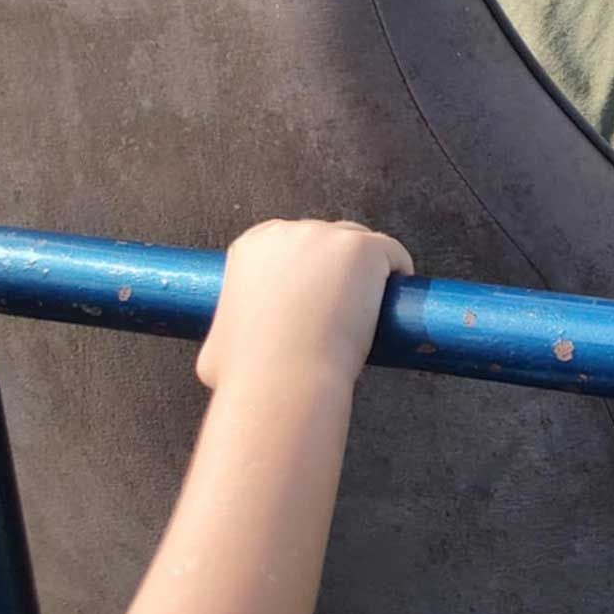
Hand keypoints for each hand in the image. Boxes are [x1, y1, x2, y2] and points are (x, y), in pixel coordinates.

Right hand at [197, 220, 412, 393]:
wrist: (284, 379)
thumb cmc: (249, 372)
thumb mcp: (217, 345)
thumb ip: (227, 332)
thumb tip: (233, 344)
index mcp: (252, 248)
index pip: (291, 243)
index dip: (308, 270)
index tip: (317, 295)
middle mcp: (289, 233)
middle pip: (327, 240)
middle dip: (337, 270)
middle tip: (343, 308)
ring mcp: (328, 237)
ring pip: (360, 244)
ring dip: (366, 271)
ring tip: (370, 306)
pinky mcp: (364, 249)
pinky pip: (391, 252)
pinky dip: (397, 271)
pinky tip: (395, 294)